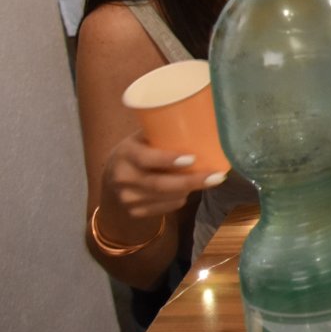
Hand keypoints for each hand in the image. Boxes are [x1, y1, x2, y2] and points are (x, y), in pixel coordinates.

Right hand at [101, 131, 224, 220]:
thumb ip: (162, 132)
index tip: (192, 158)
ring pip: (167, 197)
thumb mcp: (143, 137)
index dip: (168, 160)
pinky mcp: (135, 212)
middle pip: (160, 184)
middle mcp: (123, 178)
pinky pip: (167, 207)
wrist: (112, 177)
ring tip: (210, 179)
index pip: (145, 158)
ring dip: (190, 189)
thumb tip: (202, 118)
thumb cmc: (138, 149)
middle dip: (191, 181)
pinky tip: (189, 189)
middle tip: (217, 177)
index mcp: (125, 153)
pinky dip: (181, 198)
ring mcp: (127, 198)